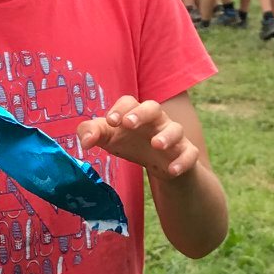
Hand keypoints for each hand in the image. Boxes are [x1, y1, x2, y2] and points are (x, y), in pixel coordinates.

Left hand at [79, 95, 199, 178]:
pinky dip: (183, 161)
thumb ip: (92, 133)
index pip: (129, 102)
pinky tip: (172, 170)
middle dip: (141, 114)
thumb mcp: (109, 138)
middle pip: (153, 108)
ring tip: (155, 145)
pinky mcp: (186, 152)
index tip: (110, 121)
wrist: (161, 164)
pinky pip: (189, 154)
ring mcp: (174, 136)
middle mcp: (157, 120)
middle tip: (128, 124)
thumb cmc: (131, 143)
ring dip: (166, 136)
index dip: (120, 109)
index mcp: (136, 113)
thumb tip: (84, 142)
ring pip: (176, 129)